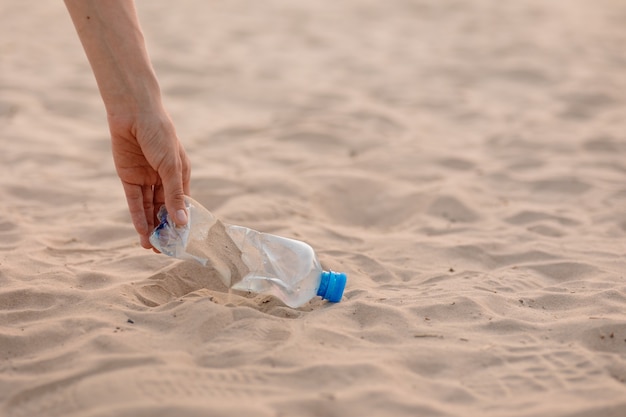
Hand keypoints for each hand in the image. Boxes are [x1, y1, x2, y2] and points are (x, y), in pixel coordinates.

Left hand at [108, 110, 190, 248]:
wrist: (134, 112)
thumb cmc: (160, 134)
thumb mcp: (171, 166)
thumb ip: (174, 195)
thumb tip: (181, 222)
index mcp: (180, 174)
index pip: (182, 204)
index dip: (181, 222)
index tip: (181, 241)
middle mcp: (164, 179)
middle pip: (164, 209)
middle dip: (164, 229)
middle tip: (163, 250)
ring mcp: (146, 178)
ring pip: (149, 208)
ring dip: (150, 226)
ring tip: (150, 247)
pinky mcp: (128, 177)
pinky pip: (134, 201)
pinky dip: (138, 215)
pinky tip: (141, 230)